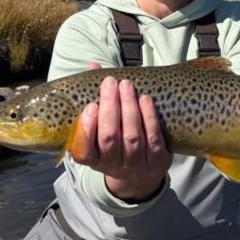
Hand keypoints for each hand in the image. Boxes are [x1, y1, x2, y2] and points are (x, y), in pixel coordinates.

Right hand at [70, 63, 172, 201]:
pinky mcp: (156, 162)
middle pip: (109, 138)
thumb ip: (95, 96)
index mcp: (92, 159)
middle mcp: (112, 165)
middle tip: (110, 83)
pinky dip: (149, 118)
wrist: (140, 173)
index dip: (86, 128)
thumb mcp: (100, 126)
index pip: (83, 150)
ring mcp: (135, 165)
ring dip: (129, 108)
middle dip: (110, 108)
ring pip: (131, 137)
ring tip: (127, 85)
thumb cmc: (115, 140)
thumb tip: (93, 66)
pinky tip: (145, 99)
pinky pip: (153, 139)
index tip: (91, 105)